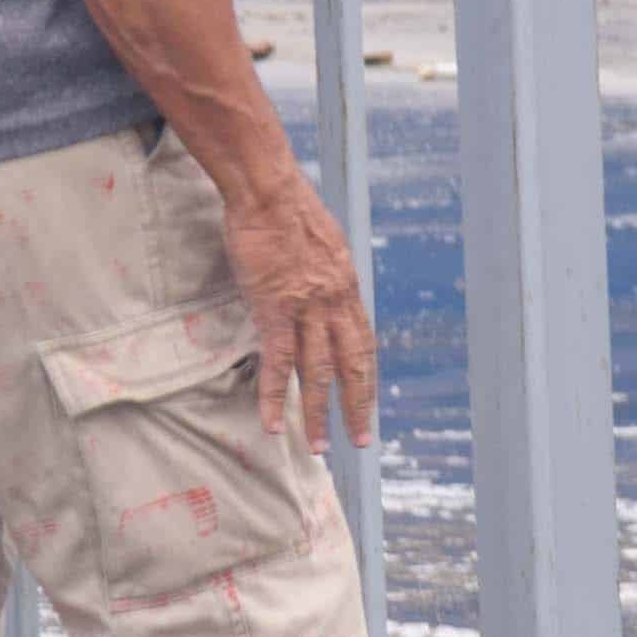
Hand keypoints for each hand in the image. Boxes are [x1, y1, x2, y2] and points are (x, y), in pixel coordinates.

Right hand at [222, 155, 376, 453]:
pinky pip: (279, 362)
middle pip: (352, 367)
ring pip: (319, 373)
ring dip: (319, 414)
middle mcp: (335, 302)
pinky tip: (274, 423)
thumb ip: (324, 269)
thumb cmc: (286, 207)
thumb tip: (321, 280)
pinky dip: (276, 396)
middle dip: (358, 407)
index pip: (363, 344)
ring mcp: (307, 308)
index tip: (368, 403)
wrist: (268, 189)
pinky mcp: (275, 309)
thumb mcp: (321, 241)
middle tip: (360, 442)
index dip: (366, 378)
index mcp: (346, 287)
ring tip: (319, 447)